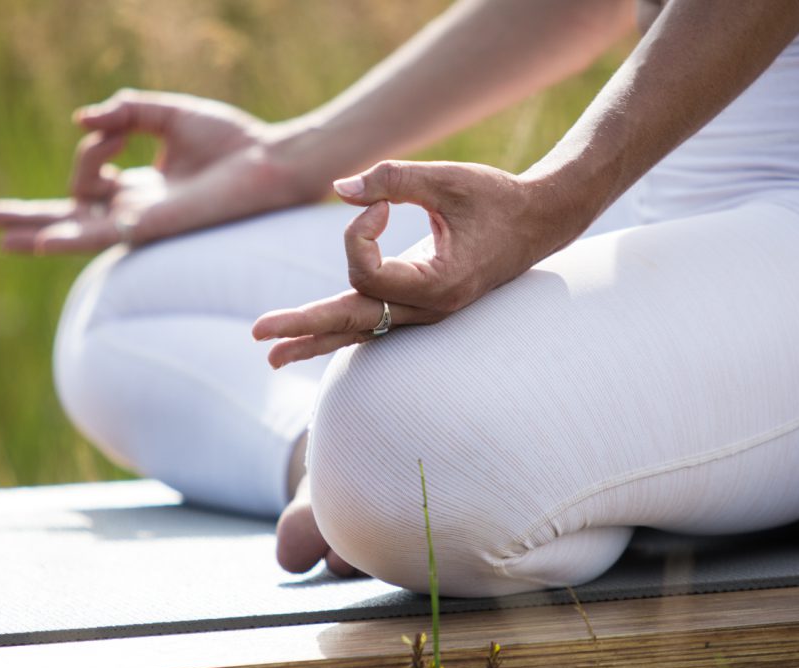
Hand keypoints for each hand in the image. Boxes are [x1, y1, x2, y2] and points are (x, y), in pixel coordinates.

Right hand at [0, 89, 328, 253]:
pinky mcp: (151, 227)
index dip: (95, 141)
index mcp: (141, 188)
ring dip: (36, 231)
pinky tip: (36, 243)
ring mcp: (140, 223)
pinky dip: (67, 238)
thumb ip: (126, 111)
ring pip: (77, 231)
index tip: (119, 123)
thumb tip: (82, 119)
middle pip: (71, 217)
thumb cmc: (231, 141)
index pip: (91, 172)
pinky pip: (100, 236)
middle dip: (30, 217)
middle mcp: (136, 211)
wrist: (269, 161)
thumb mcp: (168, 115)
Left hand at [252, 160, 585, 366]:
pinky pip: (373, 325)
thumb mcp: (447, 179)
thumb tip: (341, 186)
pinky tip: (311, 341)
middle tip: (259, 336)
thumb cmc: (496, 197)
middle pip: (353, 322)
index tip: (380, 201)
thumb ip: (393, 178)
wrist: (539, 222)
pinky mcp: (422, 307)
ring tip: (272, 357)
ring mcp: (426, 314)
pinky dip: (340, 331)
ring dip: (315, 341)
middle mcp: (429, 309)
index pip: (367, 273)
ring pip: (361, 332)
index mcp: (437, 284)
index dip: (358, 232)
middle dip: (304, 327)